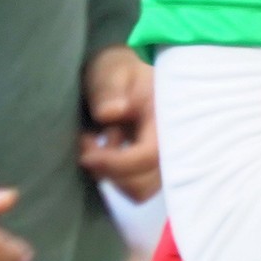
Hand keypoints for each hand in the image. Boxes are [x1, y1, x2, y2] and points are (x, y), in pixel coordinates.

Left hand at [81, 46, 160, 202]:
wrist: (127, 75)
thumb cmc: (120, 70)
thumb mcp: (110, 71)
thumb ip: (109, 89)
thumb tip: (110, 113)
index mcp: (169, 118)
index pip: (150, 155)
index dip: (117, 162)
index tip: (87, 155)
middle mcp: (173, 145)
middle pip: (145, 182)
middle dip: (110, 170)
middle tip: (88, 142)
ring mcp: (166, 159)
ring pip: (139, 190)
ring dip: (111, 174)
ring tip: (95, 143)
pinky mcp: (154, 167)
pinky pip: (136, 187)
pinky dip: (115, 175)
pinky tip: (103, 147)